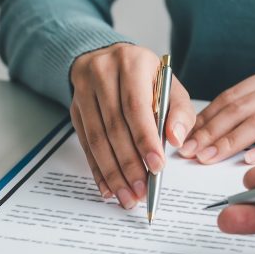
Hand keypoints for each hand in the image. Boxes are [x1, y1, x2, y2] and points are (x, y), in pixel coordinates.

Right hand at [69, 44, 195, 208]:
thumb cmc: (145, 77)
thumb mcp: (169, 86)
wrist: (107, 57)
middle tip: (141, 191)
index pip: (136, 107)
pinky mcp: (74, 108)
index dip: (145, 140)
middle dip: (129, 164)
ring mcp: (84, 91)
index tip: (156, 167)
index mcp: (131, 63)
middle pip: (114, 127)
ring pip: (97, 138)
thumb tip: (176, 139)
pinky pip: (86, 144)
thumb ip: (179, 112)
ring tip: (127, 196)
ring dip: (112, 172)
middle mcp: (103, 73)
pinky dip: (98, 169)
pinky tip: (108, 187)